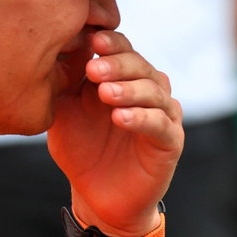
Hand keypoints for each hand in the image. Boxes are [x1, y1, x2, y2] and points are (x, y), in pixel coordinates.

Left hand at [48, 30, 182, 236]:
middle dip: (118, 64)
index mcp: (123, 77)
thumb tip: (67, 43)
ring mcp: (163, 115)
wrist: (96, 196)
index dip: (110, 42)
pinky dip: (142, 118)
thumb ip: (67, 81)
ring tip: (106, 93)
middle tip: (95, 69)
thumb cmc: (81, 149)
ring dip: (130, 89)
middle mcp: (147, 91)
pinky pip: (161, 124)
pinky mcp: (171, 142)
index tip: (91, 40)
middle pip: (141, 66)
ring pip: (155, 92)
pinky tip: (121, 118)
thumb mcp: (65, 110)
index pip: (123, 49)